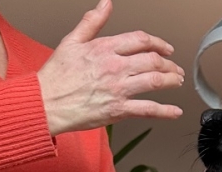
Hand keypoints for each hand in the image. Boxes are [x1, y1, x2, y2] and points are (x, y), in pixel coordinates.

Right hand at [37, 0, 184, 136]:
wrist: (44, 103)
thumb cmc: (56, 76)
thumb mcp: (71, 41)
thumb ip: (92, 22)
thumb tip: (105, 3)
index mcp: (105, 49)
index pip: (141, 40)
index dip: (159, 43)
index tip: (166, 48)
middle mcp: (115, 67)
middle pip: (153, 60)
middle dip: (169, 64)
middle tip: (175, 68)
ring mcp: (118, 89)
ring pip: (155, 81)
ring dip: (171, 81)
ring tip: (177, 81)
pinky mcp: (118, 110)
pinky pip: (148, 109)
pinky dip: (165, 111)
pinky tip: (175, 111)